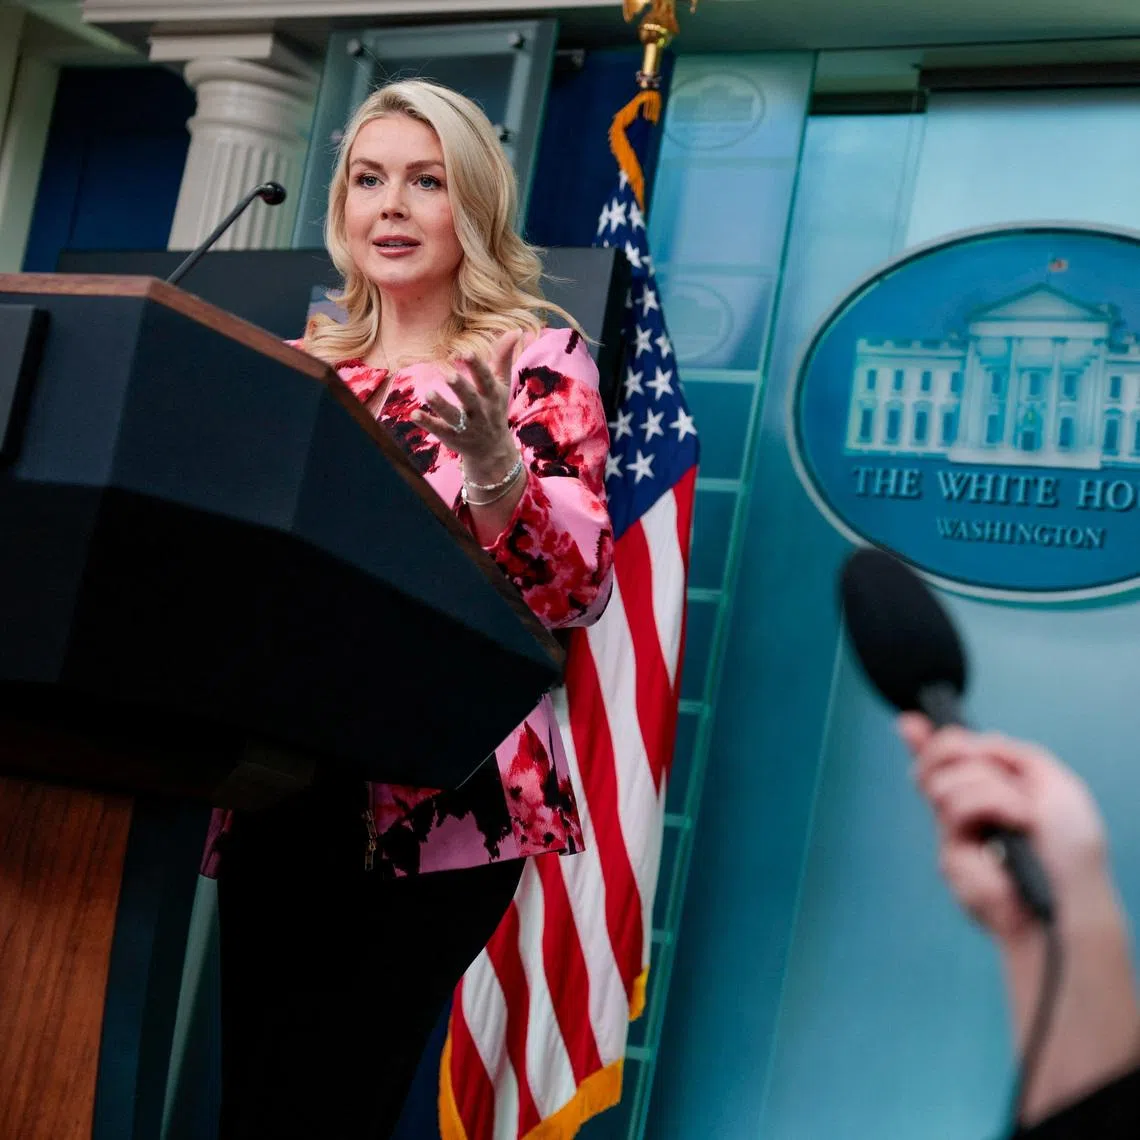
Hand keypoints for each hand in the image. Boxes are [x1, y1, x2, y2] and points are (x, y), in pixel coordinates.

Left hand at [411, 329, 521, 483]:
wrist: (493, 451)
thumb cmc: (495, 410)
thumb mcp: (502, 386)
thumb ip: (504, 358)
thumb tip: (516, 329)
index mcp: (493, 396)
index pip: (486, 380)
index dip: (477, 367)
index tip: (466, 352)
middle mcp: (481, 412)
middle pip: (471, 399)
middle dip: (460, 388)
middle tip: (448, 375)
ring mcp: (467, 427)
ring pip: (454, 417)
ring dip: (441, 406)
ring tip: (427, 392)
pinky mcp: (453, 438)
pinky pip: (440, 430)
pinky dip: (427, 423)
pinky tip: (413, 414)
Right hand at [899, 716, 1112, 945]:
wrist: (1072, 893)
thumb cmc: (1071, 849)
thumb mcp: (1054, 782)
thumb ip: (1013, 754)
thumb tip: (975, 743)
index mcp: (990, 794)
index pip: (946, 766)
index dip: (922, 744)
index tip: (910, 725)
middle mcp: (967, 813)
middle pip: (929, 766)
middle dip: (948, 749)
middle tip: (975, 758)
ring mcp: (954, 833)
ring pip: (944, 783)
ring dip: (991, 788)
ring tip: (1021, 815)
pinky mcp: (948, 854)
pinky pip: (956, 807)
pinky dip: (993, 804)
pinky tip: (1015, 826)